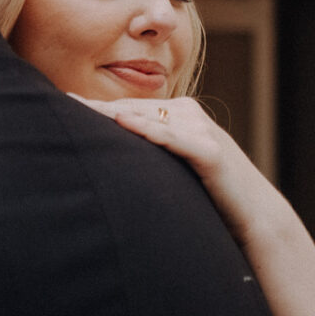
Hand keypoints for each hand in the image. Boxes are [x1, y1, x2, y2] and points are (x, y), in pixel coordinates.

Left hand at [70, 94, 278, 236]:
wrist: (255, 215)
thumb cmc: (211, 196)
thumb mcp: (174, 170)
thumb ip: (150, 157)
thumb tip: (111, 163)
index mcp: (179, 115)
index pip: (128, 109)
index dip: (95, 106)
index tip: (62, 102)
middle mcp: (189, 115)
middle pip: (132, 109)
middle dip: (95, 107)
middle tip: (59, 100)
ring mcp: (200, 130)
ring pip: (148, 118)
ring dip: (112, 114)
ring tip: (78, 108)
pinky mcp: (209, 152)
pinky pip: (172, 138)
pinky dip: (147, 129)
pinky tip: (122, 122)